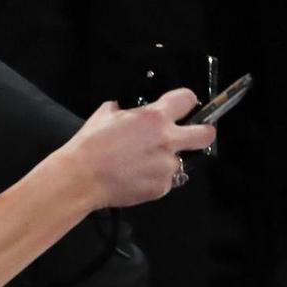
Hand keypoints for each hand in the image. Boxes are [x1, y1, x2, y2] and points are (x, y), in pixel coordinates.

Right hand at [65, 88, 215, 208]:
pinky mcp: (162, 187)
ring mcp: (167, 166)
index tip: (183, 107)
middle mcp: (167, 140)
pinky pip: (165, 180)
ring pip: (178, 161)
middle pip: (206, 134)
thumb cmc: (89, 145)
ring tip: (139, 165)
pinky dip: (153, 179)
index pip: (187, 100)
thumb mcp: (104, 115)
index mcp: (154, 118)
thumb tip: (128, 112)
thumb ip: (125, 111)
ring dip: (165, 161)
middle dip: (203, 132)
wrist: (80, 178)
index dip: (185, 102)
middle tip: (189, 136)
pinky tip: (134, 177)